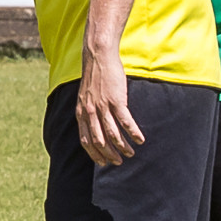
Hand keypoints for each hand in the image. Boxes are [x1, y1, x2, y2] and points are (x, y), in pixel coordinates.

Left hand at [75, 50, 143, 166]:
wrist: (98, 57)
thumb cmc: (94, 76)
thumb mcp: (85, 96)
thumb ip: (88, 110)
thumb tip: (93, 123)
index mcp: (81, 113)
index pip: (85, 140)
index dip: (94, 153)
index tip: (102, 162)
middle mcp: (90, 112)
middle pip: (99, 141)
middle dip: (109, 154)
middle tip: (118, 162)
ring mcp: (103, 107)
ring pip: (113, 134)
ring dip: (122, 147)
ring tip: (130, 153)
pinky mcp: (116, 100)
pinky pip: (125, 121)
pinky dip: (133, 132)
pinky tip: (140, 139)